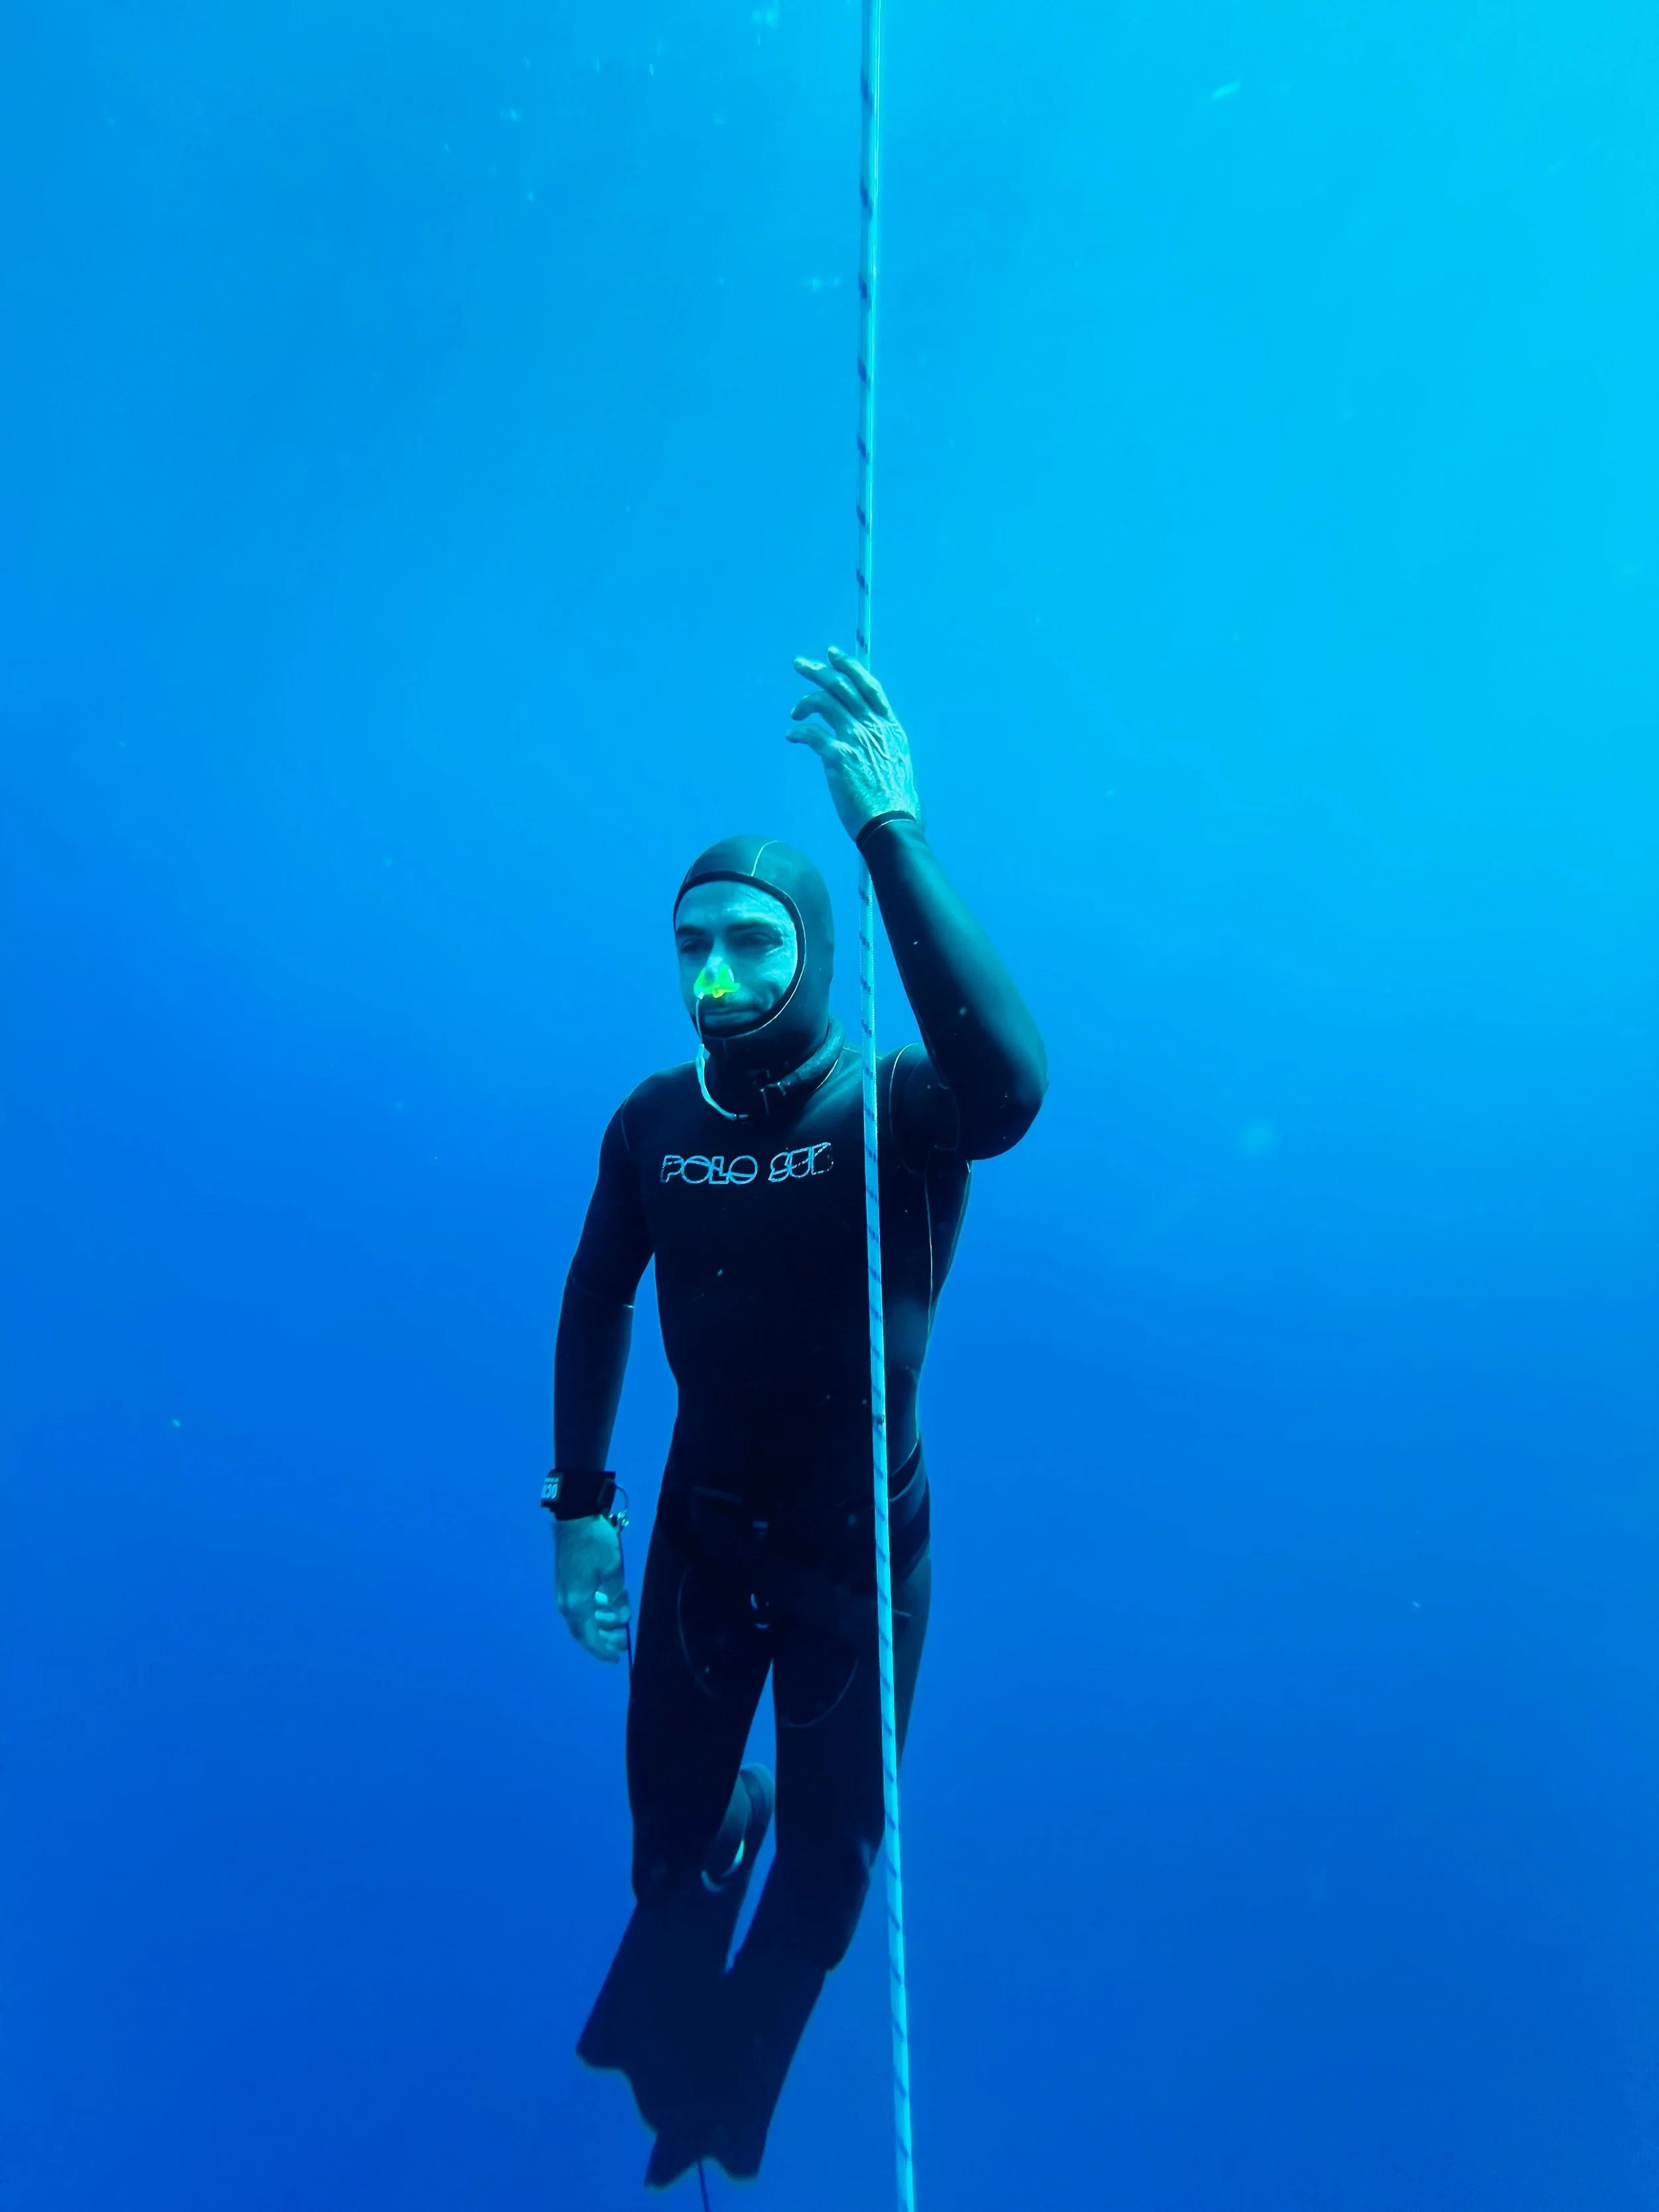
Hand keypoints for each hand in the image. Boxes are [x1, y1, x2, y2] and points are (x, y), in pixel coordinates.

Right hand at [554, 1516, 630, 1664]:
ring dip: (600, 1623)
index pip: (589, 1638)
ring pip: (582, 1619)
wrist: (574, 1518)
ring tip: (620, 1619)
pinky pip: (580, 1606)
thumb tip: (622, 1615)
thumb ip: (617, 1596)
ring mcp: (564, 1593)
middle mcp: (567, 1603)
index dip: (602, 1650)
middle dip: (603, 1639)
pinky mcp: (566, 1584)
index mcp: (578, 1604)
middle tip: (622, 1639)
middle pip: (584, 1631)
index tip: (616, 1657)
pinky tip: (608, 1603)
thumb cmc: (595, 1544)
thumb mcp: (613, 1570)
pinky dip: (594, 1610)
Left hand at [786, 647, 921, 840]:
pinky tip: (791, 736)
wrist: (890, 822)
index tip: (832, 654)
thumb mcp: (896, 761)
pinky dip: (798, 732)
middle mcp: (873, 727)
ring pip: (825, 703)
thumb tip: (868, 736)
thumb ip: (881, 742)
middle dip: (818, 671)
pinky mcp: (838, 757)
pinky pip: (811, 734)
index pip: (868, 686)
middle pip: (842, 687)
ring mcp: (855, 739)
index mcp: (889, 727)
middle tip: (800, 664)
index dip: (849, 666)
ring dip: (804, 701)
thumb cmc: (893, 799)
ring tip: (794, 711)